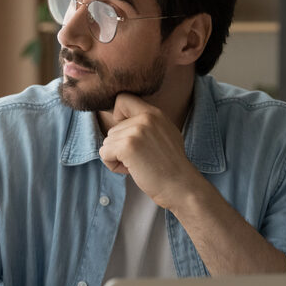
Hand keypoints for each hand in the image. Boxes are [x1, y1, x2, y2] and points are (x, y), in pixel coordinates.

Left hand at [98, 94, 203, 208]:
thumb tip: (122, 120)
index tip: (128, 133)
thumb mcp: (165, 134)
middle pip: (112, 129)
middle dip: (120, 147)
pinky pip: (104, 153)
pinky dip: (113, 165)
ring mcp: (136, 131)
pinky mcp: (127, 146)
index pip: (122, 99)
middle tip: (140, 159)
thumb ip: (148, 124)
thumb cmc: (171, 167)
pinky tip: (131, 170)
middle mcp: (145, 117)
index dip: (118, 116)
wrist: (181, 186)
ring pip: (107, 142)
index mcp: (155, 113)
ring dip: (117, 158)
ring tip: (139, 165)